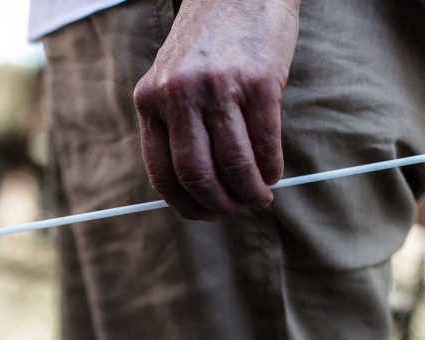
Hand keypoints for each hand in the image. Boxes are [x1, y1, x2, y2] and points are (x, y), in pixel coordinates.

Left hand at [133, 0, 299, 219]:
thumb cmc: (209, 39)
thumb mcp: (173, 77)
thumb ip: (175, 122)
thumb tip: (195, 186)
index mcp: (151, 98)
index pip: (162, 172)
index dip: (185, 204)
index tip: (204, 215)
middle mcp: (179, 94)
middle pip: (197, 175)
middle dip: (219, 205)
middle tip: (237, 210)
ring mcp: (219, 87)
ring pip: (233, 164)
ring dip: (250, 192)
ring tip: (259, 197)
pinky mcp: (259, 81)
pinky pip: (265, 143)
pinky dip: (270, 168)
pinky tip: (273, 174)